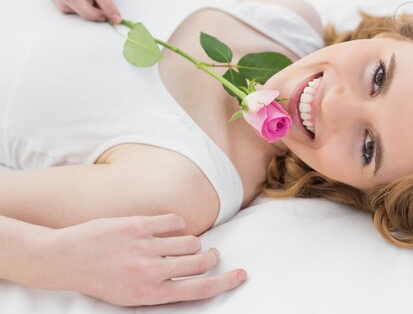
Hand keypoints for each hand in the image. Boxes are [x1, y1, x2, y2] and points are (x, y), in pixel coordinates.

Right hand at [40, 0, 120, 23]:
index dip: (107, 4)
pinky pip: (57, 1)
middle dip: (88, 12)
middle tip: (102, 18)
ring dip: (80, 12)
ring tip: (93, 10)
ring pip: (62, 2)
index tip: (116, 18)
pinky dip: (71, 8)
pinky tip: (81, 5)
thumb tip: (106, 10)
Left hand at [44, 214, 246, 305]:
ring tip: (181, 243)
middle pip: (201, 262)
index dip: (226, 282)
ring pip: (190, 241)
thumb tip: (194, 276)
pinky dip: (177, 223)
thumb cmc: (101, 280)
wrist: (66, 260)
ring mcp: (145, 247)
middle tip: (212, 254)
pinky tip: (169, 227)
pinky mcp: (138, 225)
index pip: (200, 290)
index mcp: (151, 294)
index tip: (241, 274)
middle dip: (212, 257)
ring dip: (192, 242)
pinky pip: (174, 221)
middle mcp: (151, 272)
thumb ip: (163, 287)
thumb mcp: (132, 296)